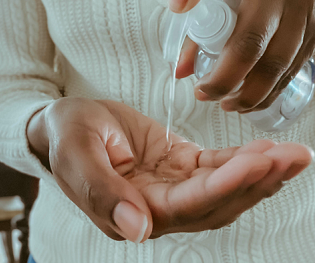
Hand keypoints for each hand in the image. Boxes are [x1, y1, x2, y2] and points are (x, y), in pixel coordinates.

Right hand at [27, 98, 312, 241]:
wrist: (62, 123)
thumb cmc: (63, 135)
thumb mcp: (73, 153)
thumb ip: (100, 191)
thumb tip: (136, 230)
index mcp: (126, 213)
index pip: (184, 207)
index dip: (222, 187)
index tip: (254, 164)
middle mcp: (153, 209)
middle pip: (214, 204)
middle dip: (255, 183)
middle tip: (291, 157)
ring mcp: (168, 190)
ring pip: (222, 192)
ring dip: (259, 176)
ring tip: (294, 154)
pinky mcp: (179, 170)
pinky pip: (216, 169)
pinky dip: (244, 162)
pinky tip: (271, 152)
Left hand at [169, 0, 314, 112]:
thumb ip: (194, 26)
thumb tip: (182, 72)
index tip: (177, 5)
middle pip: (251, 37)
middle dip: (225, 77)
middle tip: (204, 94)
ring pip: (278, 59)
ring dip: (250, 92)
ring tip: (227, 104)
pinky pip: (297, 65)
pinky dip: (272, 89)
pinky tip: (253, 99)